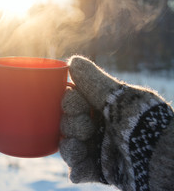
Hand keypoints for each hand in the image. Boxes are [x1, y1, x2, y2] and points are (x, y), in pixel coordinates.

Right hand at [59, 56, 173, 190]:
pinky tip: (78, 173)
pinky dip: (78, 170)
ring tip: (79, 151)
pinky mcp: (103, 169)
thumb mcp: (122, 99)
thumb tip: (73, 61)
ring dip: (70, 149)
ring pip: (71, 146)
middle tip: (86, 129)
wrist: (164, 160)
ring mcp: (100, 147)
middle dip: (71, 125)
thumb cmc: (145, 123)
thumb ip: (94, 82)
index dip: (69, 102)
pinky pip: (82, 169)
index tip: (75, 105)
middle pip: (69, 123)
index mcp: (105, 105)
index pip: (74, 100)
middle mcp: (100, 125)